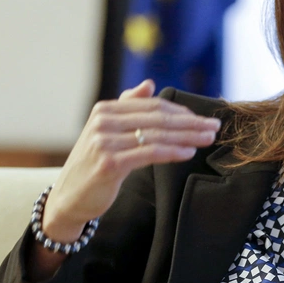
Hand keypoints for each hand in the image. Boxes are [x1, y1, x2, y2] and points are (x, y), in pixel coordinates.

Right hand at [41, 80, 220, 242]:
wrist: (69, 198)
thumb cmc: (94, 164)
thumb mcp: (107, 132)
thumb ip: (127, 107)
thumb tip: (149, 84)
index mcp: (104, 109)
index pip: (151, 106)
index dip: (180, 111)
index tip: (202, 117)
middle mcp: (103, 121)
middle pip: (157, 118)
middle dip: (190, 122)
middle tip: (214, 126)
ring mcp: (104, 142)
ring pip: (157, 134)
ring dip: (188, 136)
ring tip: (208, 138)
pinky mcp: (109, 163)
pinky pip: (150, 153)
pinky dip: (173, 151)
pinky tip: (189, 152)